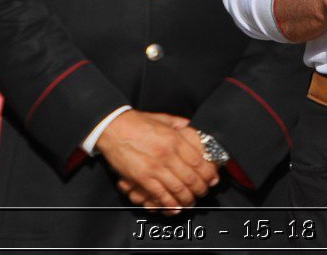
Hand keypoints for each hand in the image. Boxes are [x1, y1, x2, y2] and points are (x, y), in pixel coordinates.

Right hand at [95, 111, 216, 213]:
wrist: (113, 127)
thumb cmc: (138, 122)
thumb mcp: (164, 119)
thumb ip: (180, 125)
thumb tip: (193, 127)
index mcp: (175, 139)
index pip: (199, 161)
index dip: (209, 174)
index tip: (213, 180)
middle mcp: (168, 154)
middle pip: (191, 178)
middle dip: (200, 189)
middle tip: (203, 193)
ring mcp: (155, 167)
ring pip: (178, 189)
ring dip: (187, 199)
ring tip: (191, 203)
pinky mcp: (142, 177)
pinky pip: (160, 194)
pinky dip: (169, 204)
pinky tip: (175, 208)